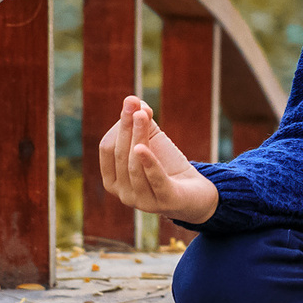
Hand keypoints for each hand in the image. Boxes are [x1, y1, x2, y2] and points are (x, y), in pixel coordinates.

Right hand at [97, 95, 219, 224]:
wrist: (195, 192)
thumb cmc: (167, 165)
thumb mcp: (153, 141)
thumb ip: (143, 121)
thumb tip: (136, 101)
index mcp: (113, 180)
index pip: (108, 149)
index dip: (118, 126)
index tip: (131, 102)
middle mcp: (123, 194)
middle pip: (121, 155)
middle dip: (127, 127)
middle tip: (135, 105)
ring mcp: (142, 201)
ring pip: (135, 166)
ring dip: (138, 137)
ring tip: (142, 115)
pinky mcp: (164, 202)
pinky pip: (154, 180)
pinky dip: (149, 163)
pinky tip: (143, 147)